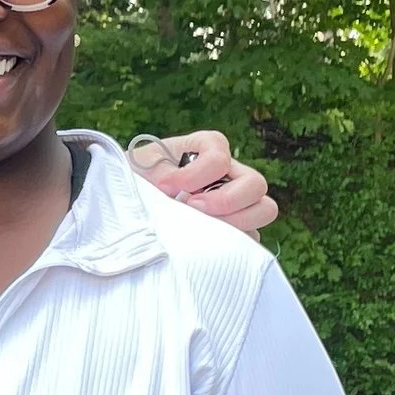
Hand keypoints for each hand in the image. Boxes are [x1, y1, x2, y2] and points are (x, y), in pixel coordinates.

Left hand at [130, 127, 278, 234]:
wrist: (130, 202)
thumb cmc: (137, 179)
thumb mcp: (142, 166)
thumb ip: (159, 172)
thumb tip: (175, 193)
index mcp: (207, 149)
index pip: (220, 156)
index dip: (196, 174)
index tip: (165, 187)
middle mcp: (230, 174)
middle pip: (255, 184)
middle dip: (226, 200)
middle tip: (193, 209)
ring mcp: (238, 202)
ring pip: (264, 209)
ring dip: (237, 222)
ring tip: (203, 229)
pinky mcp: (236, 230)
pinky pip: (252, 239)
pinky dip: (235, 244)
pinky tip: (206, 245)